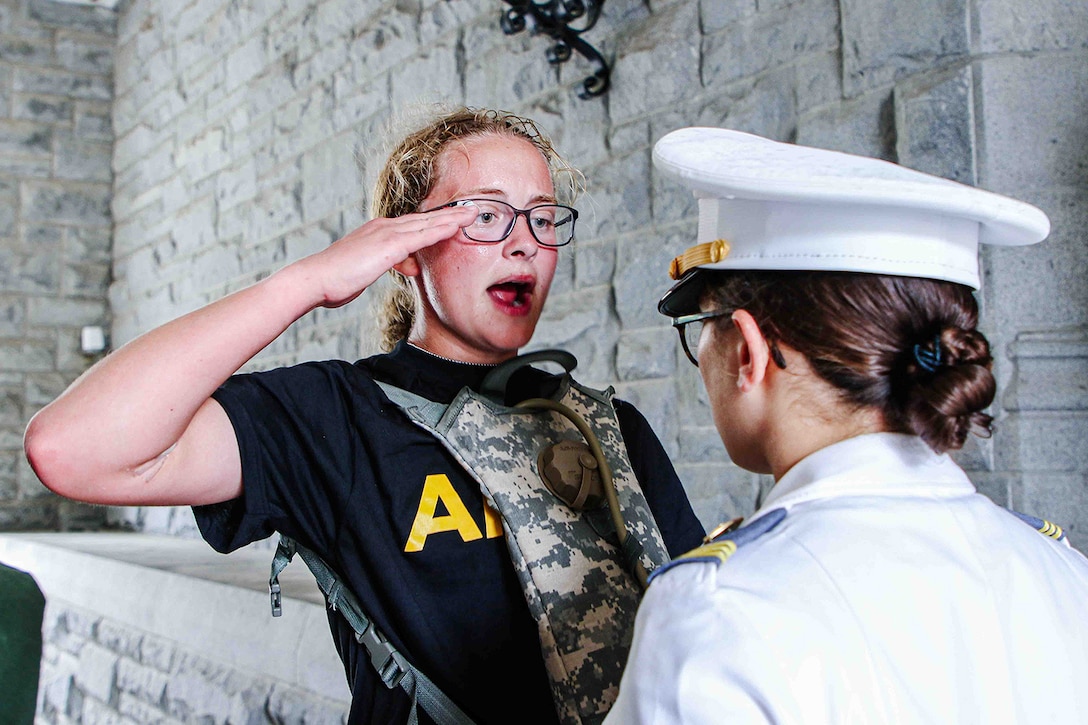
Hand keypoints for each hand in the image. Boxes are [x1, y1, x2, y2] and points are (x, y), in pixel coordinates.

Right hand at [295, 204, 476, 308]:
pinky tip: (458, 226)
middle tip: (472, 209)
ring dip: (452, 218)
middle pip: (424, 219)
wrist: (315, 279)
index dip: (435, 222)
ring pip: (427, 223)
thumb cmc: (335, 279)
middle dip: (449, 215)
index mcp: (377, 232)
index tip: (454, 219)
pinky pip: (422, 235)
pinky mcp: (389, 245)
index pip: (412, 225)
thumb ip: (389, 265)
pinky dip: (442, 229)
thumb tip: (409, 266)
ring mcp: (386, 234)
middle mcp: (383, 227)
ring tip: (474, 213)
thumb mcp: (367, 270)